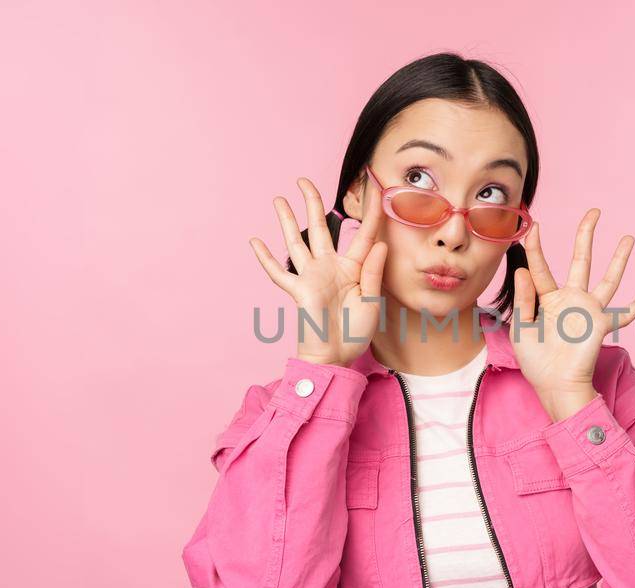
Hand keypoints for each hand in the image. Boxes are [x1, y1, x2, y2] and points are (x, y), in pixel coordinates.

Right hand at [249, 176, 386, 366]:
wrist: (336, 359)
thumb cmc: (355, 334)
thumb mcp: (372, 302)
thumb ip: (373, 273)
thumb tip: (379, 243)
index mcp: (353, 269)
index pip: (363, 234)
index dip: (369, 212)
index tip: (373, 187)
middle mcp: (330, 268)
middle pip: (321, 228)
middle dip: (313, 203)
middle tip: (305, 181)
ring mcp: (311, 277)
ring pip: (297, 242)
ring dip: (287, 221)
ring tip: (278, 199)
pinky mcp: (298, 291)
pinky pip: (279, 272)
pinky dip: (266, 258)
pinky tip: (255, 241)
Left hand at [512, 208, 634, 420]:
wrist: (553, 385)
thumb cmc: (534, 361)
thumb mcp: (521, 328)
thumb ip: (523, 298)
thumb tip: (522, 269)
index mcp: (548, 298)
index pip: (541, 267)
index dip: (537, 248)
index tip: (535, 226)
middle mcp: (571, 299)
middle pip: (581, 261)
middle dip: (586, 236)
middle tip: (594, 212)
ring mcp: (589, 310)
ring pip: (608, 279)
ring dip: (619, 259)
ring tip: (628, 238)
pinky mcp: (602, 325)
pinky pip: (624, 314)